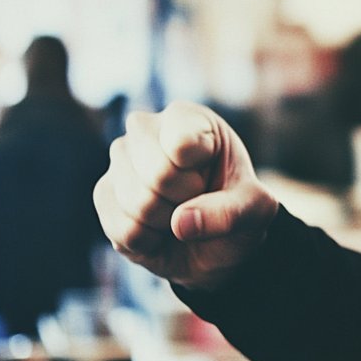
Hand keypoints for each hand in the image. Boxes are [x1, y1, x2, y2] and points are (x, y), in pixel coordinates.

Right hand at [94, 101, 278, 289]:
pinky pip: (123, 230)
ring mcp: (119, 161)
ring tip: (178, 214)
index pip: (182, 145)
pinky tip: (157, 230)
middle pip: (158, 174)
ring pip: (137, 204)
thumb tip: (181, 223)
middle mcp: (145, 129)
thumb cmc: (237, 211)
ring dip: (166, 223)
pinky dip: (147, 242)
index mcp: (186, 117)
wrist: (213, 243)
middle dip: (184, 200)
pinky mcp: (103, 195)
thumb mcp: (257, 209)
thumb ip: (231, 212)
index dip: (199, 175)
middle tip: (195, 197)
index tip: (210, 174)